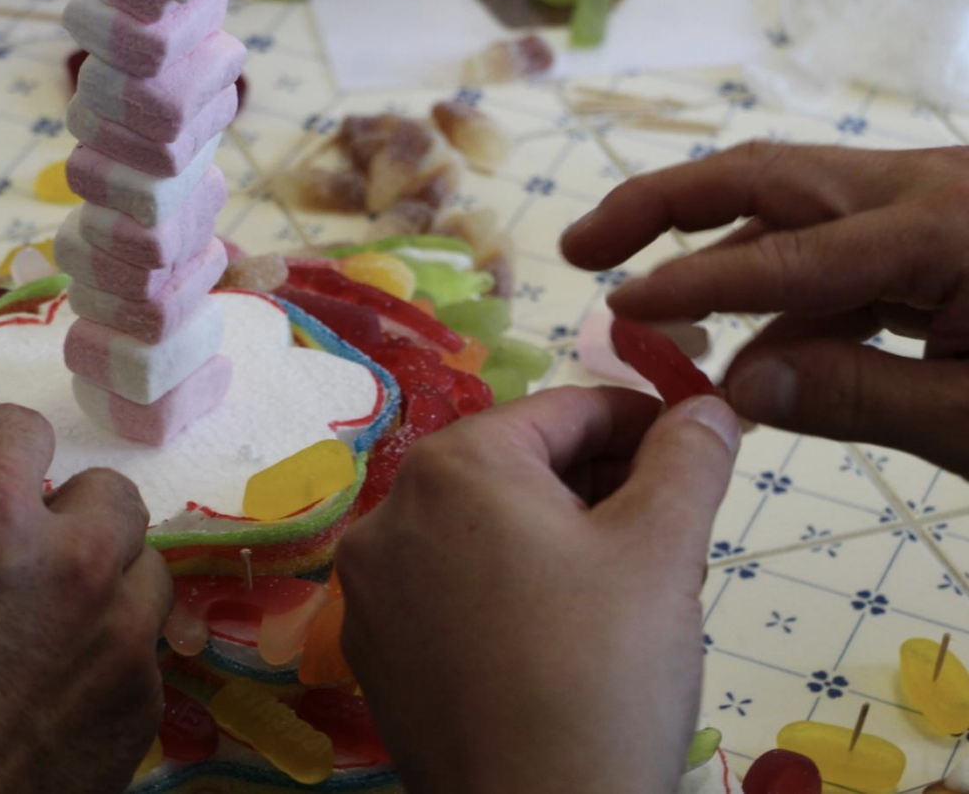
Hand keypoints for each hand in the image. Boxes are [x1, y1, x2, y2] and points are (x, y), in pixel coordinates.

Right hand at [0, 405, 171, 793]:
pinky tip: (59, 691)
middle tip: (28, 560)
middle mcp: (71, 560)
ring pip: (143, 563)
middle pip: (108, 490)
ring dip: (104, 579)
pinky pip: (144, 645)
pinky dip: (110, 653)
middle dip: (68, 514)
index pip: (21, 426)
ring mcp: (120, 632)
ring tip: (54, 625)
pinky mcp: (145, 698)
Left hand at [339, 387, 739, 793]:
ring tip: (625, 582)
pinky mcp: (375, 651)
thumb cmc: (603, 674)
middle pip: (516, 467)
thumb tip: (709, 406)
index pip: (562, 410)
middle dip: (598, 482)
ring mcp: (372, 587)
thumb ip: (689, 457)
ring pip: (481, 529)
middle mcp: (390, 512)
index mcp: (453, 465)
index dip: (639, 421)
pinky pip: (449, 588)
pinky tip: (561, 632)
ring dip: (555, 535)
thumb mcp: (663, 549)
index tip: (693, 448)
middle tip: (670, 524)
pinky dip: (506, 588)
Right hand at [561, 142, 968, 470]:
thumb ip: (857, 397)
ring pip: (796, 209)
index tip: (617, 307)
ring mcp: (935, 201)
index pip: (789, 254)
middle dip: (662, 208)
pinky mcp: (940, 231)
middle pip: (766, 176)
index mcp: (948, 228)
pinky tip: (750, 355)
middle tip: (581, 248)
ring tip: (655, 324)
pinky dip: (784, 296)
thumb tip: (738, 387)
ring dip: (717, 258)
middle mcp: (931, 188)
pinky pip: (840, 249)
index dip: (692, 283)